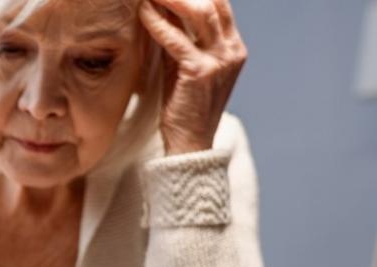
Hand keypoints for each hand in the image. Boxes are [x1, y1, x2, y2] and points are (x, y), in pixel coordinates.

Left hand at [139, 0, 246, 154]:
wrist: (190, 142)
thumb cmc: (184, 105)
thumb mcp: (185, 65)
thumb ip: (181, 38)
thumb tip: (163, 9)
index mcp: (233, 47)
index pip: (220, 6)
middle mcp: (232, 50)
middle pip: (213, 3)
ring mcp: (220, 60)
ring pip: (200, 13)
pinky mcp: (200, 72)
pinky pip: (176, 39)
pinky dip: (158, 23)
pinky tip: (143, 13)